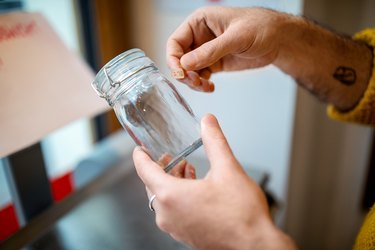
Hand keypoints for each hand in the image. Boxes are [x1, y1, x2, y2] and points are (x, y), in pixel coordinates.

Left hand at [133, 114, 295, 248]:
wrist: (256, 246)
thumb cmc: (242, 215)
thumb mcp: (228, 169)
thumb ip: (215, 142)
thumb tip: (208, 122)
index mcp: (171, 196)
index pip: (144, 170)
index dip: (140, 156)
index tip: (139, 149)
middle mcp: (168, 214)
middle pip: (152, 184)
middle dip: (161, 168)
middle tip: (171, 157)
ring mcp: (175, 227)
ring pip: (163, 199)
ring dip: (172, 182)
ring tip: (187, 170)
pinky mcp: (185, 235)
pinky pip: (172, 211)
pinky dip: (178, 197)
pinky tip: (195, 189)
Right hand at [166, 7, 286, 91]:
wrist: (279, 40)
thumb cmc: (261, 28)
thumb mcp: (236, 37)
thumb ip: (211, 51)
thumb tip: (186, 64)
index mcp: (199, 22)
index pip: (175, 42)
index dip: (174, 59)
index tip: (181, 73)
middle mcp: (199, 37)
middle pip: (179, 58)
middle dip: (184, 73)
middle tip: (196, 82)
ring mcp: (206, 51)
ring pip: (188, 70)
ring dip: (193, 82)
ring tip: (205, 87)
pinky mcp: (214, 63)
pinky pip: (200, 76)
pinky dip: (201, 85)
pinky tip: (210, 87)